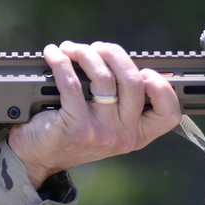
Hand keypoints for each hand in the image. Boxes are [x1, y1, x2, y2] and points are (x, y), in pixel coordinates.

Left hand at [8, 40, 181, 188]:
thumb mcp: (103, 123)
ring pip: (103, 78)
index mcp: (136, 134)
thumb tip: (122, 59)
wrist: (35, 157)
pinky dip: (61, 62)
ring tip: (72, 48)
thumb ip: (119, 99)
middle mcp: (122, 135)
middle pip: (133, 82)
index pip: (168, 114)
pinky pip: (71, 83)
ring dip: (86, 54)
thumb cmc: (69, 132)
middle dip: (114, 54)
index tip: (146, 70)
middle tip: (96, 47)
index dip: (162, 88)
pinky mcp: (75, 126)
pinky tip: (54, 54)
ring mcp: (100, 132)